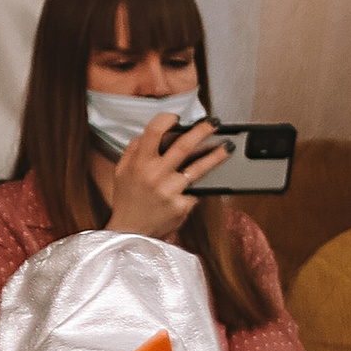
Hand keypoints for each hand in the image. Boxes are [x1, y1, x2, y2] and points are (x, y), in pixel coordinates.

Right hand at [103, 104, 225, 235]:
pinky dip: (204, 184)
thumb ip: (134, 150)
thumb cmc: (127, 199)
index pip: (153, 132)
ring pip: (199, 168)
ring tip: (228, 147)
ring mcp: (170, 191)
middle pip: (183, 146)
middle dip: (202, 131)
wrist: (131, 232)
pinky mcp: (182, 206)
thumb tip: (151, 132)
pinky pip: (197, 190)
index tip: (177, 118)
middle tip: (213, 123)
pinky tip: (213, 178)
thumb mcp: (122, 171)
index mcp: (139, 163)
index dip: (167, 120)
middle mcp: (155, 174)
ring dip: (216, 155)